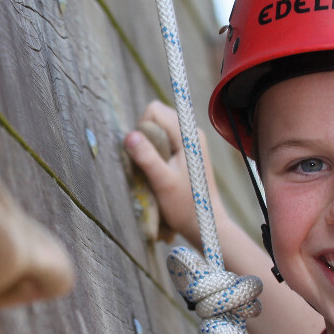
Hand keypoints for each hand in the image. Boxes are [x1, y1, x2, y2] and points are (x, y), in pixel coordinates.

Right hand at [124, 100, 226, 248]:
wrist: (204, 223)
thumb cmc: (185, 206)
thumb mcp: (162, 182)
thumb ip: (147, 157)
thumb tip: (129, 135)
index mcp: (189, 135)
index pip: (154, 110)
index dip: (142, 128)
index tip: (146, 154)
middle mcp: (192, 132)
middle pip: (156, 116)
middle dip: (145, 136)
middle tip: (151, 163)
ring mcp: (190, 141)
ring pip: (158, 129)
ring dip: (150, 146)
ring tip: (157, 170)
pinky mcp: (187, 151)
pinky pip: (164, 141)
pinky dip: (156, 152)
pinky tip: (161, 172)